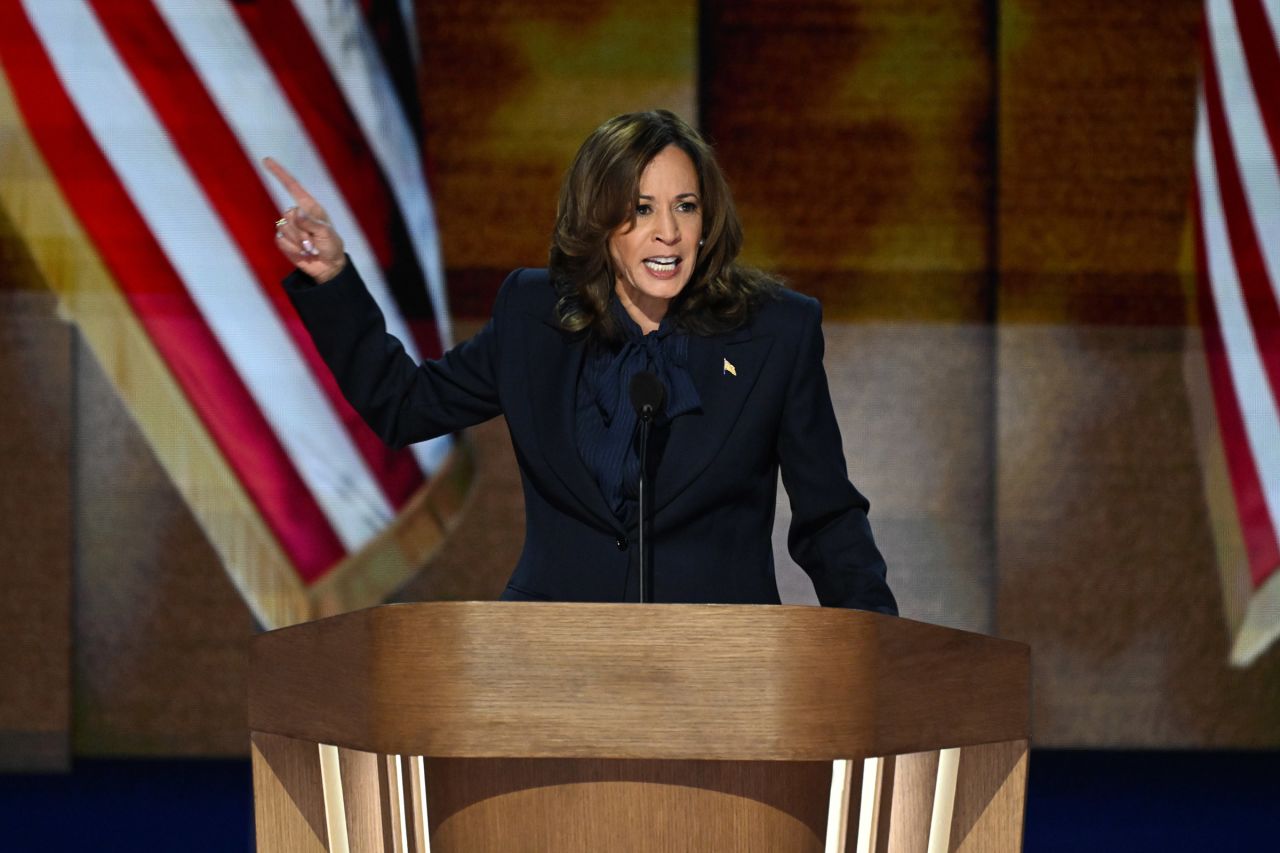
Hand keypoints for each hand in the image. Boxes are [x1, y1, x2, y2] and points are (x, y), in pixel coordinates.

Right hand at [263, 157, 345, 282]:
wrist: (328, 266)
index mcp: (309, 207)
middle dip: (302, 232)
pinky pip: (280, 241)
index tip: (267, 160)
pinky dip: (292, 249)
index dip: (279, 173)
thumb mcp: (326, 233)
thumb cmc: (331, 245)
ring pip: (284, 229)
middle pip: (288, 215)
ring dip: (298, 242)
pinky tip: (302, 253)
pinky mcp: (283, 240)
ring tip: (310, 248)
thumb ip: (311, 223)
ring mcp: (289, 227)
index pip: (292, 186)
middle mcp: (297, 214)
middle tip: (314, 242)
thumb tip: (296, 212)